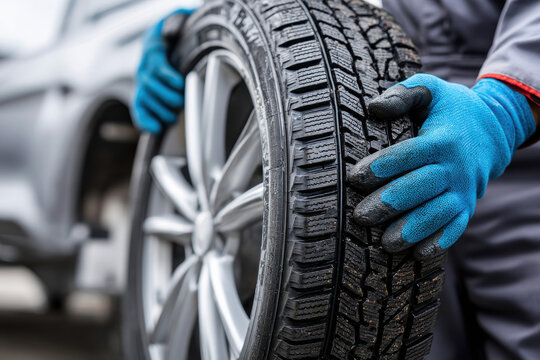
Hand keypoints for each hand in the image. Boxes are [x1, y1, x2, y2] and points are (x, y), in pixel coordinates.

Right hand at [133, 9, 194, 132]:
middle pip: (151, 85)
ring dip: (160, 109)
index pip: (157, 65)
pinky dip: (144, 120)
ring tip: (174, 116)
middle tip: (181, 102)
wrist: (155, 42)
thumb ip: (178, 21)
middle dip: (168, 97)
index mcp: (153, 50)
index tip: (181, 84)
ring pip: (146, 98)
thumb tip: (185, 18)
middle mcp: (143, 67)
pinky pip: (138, 108)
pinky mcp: (142, 94)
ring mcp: (141, 82)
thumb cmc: (170, 34)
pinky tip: (154, 128)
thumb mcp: (175, 21)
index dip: (169, 77)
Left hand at [348, 74, 535, 257]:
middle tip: (361, 216)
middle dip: (390, 204)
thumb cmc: (450, 109)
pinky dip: (439, 242)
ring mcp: (463, 190)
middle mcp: (455, 167)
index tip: (355, 177)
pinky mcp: (467, 206)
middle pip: (421, 188)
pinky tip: (418, 255)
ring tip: (385, 244)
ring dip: (412, 230)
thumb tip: (373, 108)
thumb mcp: (430, 90)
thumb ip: (403, 94)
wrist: (494, 130)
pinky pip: (456, 227)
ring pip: (438, 214)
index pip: (409, 154)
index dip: (383, 166)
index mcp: (442, 139)